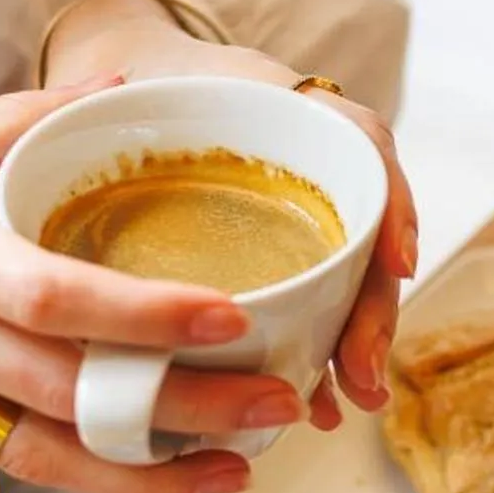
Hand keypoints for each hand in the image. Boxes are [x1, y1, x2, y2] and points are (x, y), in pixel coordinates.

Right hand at [0, 85, 311, 492]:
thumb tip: (109, 86)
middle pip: (66, 386)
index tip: (227, 319)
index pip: (46, 293)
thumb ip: (5, 122)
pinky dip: (88, 471)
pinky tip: (155, 470)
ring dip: (149, 469)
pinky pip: (8, 455)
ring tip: (237, 466)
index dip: (141, 318)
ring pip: (44, 448)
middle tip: (277, 407)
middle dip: (180, 409)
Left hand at [43, 0, 418, 429]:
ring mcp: (305, 216)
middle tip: (361, 374)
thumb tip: (102, 111)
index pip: (362, 142)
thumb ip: (99, 99)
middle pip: (364, 239)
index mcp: (286, 108)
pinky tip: (314, 402)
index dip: (390, 206)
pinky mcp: (282, 262)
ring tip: (344, 405)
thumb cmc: (141, 90)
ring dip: (349, 348)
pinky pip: (312, 312)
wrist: (138, 90)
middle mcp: (309, 164)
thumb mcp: (125, 87)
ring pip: (347, 285)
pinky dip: (313, 358)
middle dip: (371, 312)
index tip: (394, 265)